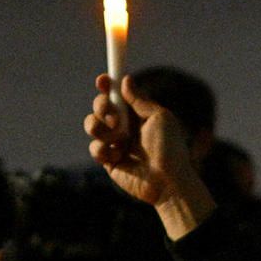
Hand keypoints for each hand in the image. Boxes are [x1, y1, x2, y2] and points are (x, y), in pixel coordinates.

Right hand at [84, 74, 215, 239]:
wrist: (167, 181)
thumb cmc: (169, 149)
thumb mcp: (159, 117)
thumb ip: (140, 99)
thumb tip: (125, 79)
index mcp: (136, 113)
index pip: (117, 94)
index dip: (107, 85)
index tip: (103, 80)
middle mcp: (123, 126)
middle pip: (100, 106)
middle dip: (101, 105)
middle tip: (113, 115)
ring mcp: (114, 143)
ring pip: (91, 124)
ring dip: (101, 128)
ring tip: (120, 139)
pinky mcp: (108, 160)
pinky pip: (94, 148)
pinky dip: (103, 149)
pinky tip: (118, 156)